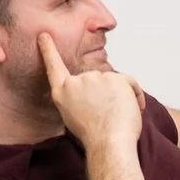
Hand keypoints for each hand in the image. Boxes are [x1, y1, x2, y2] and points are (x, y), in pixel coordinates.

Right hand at [39, 32, 141, 154]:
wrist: (108, 144)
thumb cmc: (95, 138)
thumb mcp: (73, 117)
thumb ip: (77, 99)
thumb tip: (90, 93)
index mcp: (62, 93)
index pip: (54, 67)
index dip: (49, 50)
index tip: (44, 36)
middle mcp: (76, 82)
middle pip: (95, 80)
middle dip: (105, 94)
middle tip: (110, 115)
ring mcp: (94, 78)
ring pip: (113, 82)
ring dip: (121, 96)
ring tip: (120, 116)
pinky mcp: (114, 77)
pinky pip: (129, 82)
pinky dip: (135, 94)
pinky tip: (135, 108)